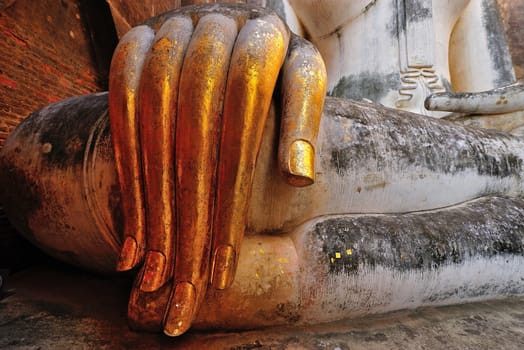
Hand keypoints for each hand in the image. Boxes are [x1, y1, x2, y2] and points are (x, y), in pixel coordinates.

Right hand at [108, 4, 325, 335]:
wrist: (235, 13)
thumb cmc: (277, 59)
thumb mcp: (304, 76)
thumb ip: (303, 118)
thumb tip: (299, 179)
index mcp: (266, 36)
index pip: (244, 120)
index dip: (233, 194)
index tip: (224, 263)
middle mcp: (214, 27)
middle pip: (195, 130)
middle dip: (189, 211)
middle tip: (185, 282)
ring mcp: (168, 33)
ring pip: (153, 124)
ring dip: (152, 199)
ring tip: (156, 269)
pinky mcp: (134, 44)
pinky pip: (121, 110)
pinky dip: (126, 170)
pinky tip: (131, 225)